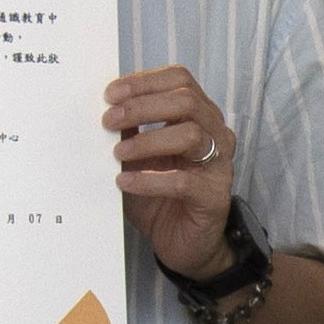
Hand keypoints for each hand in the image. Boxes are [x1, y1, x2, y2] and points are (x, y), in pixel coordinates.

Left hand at [107, 63, 241, 271]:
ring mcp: (219, 164)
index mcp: (199, 115)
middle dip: (142, 107)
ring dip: (147, 141)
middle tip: (109, 121)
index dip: (145, 81)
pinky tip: (126, 183)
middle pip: (186, 101)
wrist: (183, 243)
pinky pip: (184, 181)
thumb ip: (127, 132)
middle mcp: (215, 133)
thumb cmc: (160, 196)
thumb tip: (103, 109)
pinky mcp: (214, 196)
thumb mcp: (137, 158)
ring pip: (191, 135)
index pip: (180, 80)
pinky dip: (150, 180)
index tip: (110, 94)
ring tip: (117, 155)